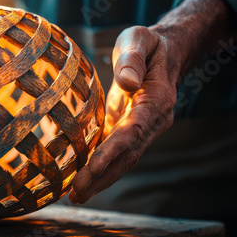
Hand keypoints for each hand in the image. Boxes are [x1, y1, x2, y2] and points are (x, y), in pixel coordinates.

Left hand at [69, 25, 177, 203]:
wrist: (159, 53)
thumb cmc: (146, 44)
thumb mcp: (139, 39)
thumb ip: (132, 59)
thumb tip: (126, 83)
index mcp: (156, 100)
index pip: (133, 131)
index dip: (112, 152)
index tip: (91, 170)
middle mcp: (152, 121)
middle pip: (128, 154)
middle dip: (102, 176)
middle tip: (77, 195)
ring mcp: (143, 128)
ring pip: (123, 159)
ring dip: (100, 179)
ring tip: (76, 197)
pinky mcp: (130, 129)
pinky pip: (116, 152)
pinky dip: (100, 168)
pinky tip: (82, 180)